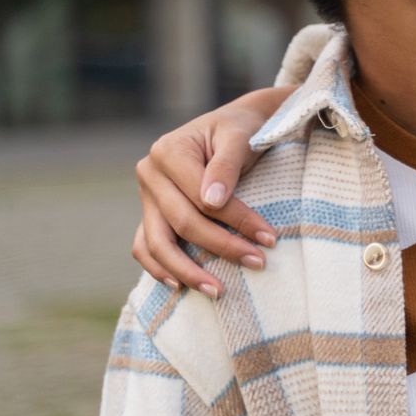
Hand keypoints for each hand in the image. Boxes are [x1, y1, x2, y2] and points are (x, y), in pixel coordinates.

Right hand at [131, 85, 292, 296]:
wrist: (236, 124)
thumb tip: (211, 202)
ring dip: (186, 271)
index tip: (269, 238)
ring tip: (217, 291)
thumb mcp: (239, 136)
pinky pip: (145, 246)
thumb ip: (225, 165)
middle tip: (259, 262)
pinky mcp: (150, 212)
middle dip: (222, 247)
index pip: (201, 198)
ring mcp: (146, 195)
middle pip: (182, 222)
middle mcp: (149, 173)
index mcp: (167, 151)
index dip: (236, 220)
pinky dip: (158, 267)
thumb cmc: (241, 129)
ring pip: (156, 242)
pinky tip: (180, 286)